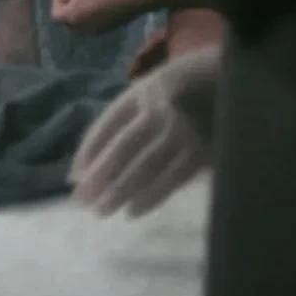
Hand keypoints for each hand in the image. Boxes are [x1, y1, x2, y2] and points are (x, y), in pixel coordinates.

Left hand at [50, 0, 143, 35]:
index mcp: (73, 17)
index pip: (56, 13)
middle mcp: (84, 28)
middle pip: (69, 21)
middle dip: (70, 8)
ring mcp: (100, 30)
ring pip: (84, 24)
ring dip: (84, 12)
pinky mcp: (113, 29)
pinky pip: (98, 24)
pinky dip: (96, 15)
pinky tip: (105, 0)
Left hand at [70, 44, 219, 218]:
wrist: (222, 85)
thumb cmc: (167, 99)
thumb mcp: (138, 101)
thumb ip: (108, 131)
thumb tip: (75, 175)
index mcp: (139, 93)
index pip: (106, 126)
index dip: (87, 154)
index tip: (73, 180)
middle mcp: (160, 110)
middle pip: (124, 147)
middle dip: (100, 175)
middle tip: (81, 201)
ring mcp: (182, 130)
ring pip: (146, 166)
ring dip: (121, 190)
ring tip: (101, 211)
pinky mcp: (201, 151)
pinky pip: (172, 179)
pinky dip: (151, 197)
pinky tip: (133, 211)